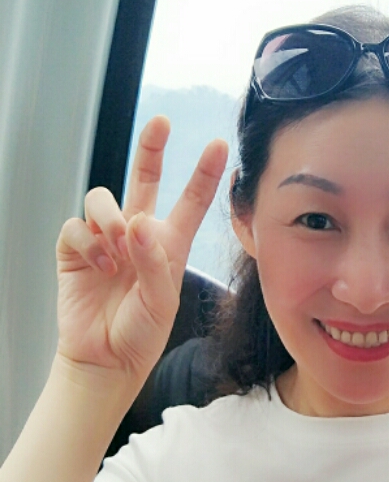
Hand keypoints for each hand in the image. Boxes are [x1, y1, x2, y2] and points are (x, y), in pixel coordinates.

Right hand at [55, 116, 227, 390]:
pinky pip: (76, 226)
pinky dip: (88, 242)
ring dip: (111, 218)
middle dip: (151, 148)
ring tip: (117, 249)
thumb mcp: (162, 301)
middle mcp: (139, 234)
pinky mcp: (76, 250)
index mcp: (170, 244)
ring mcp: (106, 240)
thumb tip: (137, 222)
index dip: (205, 173)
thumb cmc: (141, 333)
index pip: (191, 201)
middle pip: (145, 180)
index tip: (220, 145)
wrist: (105, 359)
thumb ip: (154, 262)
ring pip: (103, 198)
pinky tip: (99, 264)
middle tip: (161, 122)